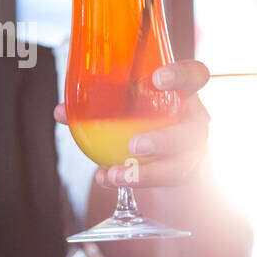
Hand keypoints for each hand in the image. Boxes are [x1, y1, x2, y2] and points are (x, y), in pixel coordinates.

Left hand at [54, 59, 210, 188]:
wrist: (170, 151)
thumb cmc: (148, 117)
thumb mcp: (131, 105)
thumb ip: (100, 104)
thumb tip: (61, 111)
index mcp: (183, 93)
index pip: (195, 76)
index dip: (182, 75)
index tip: (157, 78)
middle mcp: (194, 121)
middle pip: (192, 130)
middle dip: (164, 140)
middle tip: (134, 145)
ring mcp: (193, 151)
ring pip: (178, 165)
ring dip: (146, 173)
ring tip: (116, 174)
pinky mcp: (183, 174)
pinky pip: (160, 182)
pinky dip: (132, 181)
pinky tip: (107, 179)